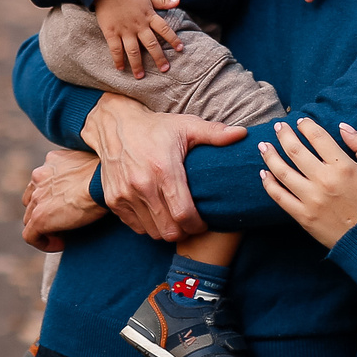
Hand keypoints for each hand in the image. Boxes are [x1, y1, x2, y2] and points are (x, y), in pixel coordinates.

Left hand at [21, 147, 103, 249]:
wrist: (103, 183)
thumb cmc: (108, 174)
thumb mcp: (95, 166)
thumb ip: (86, 172)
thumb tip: (96, 183)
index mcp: (52, 161)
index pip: (42, 181)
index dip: (51, 197)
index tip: (68, 206)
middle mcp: (39, 176)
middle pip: (33, 200)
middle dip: (45, 212)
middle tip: (66, 222)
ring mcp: (37, 197)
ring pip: (29, 218)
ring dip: (44, 228)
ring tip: (64, 235)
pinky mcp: (39, 217)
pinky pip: (30, 236)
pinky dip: (43, 243)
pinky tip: (62, 245)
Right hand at [81, 95, 245, 242]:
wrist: (115, 125)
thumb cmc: (155, 127)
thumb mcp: (186, 126)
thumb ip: (215, 133)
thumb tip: (243, 134)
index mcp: (164, 170)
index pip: (184, 215)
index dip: (198, 226)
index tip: (204, 222)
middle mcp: (142, 185)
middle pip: (169, 230)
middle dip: (184, 231)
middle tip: (192, 223)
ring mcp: (125, 194)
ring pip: (152, 232)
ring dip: (166, 230)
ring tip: (175, 219)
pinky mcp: (113, 200)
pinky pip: (135, 226)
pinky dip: (148, 226)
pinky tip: (157, 213)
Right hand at [91, 0, 181, 78]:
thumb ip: (162, 0)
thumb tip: (178, 1)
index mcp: (149, 15)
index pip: (165, 29)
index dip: (173, 39)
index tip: (181, 49)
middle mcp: (139, 25)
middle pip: (151, 44)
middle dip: (159, 58)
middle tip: (165, 69)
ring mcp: (125, 30)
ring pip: (133, 51)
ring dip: (137, 64)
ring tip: (140, 76)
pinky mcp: (111, 32)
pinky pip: (115, 49)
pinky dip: (118, 59)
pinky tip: (120, 68)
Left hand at [256, 118, 356, 249]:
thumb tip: (343, 126)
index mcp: (343, 167)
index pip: (318, 137)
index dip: (306, 126)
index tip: (301, 122)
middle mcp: (324, 180)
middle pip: (295, 150)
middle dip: (284, 135)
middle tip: (278, 126)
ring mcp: (311, 199)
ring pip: (282, 171)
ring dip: (270, 155)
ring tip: (264, 146)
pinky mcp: (303, 216)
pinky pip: (280, 197)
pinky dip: (268, 183)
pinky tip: (263, 173)